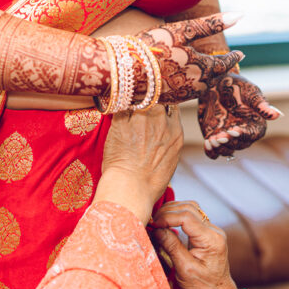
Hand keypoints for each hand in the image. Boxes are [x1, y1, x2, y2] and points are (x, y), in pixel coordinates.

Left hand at [93, 105, 183, 223]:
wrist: (130, 190)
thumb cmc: (149, 184)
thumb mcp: (169, 162)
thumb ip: (167, 141)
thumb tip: (161, 136)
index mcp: (175, 133)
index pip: (172, 106)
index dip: (162, 105)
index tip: (154, 108)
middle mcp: (161, 122)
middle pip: (156, 98)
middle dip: (147, 101)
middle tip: (137, 106)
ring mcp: (142, 120)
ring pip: (137, 99)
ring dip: (131, 102)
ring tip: (124, 108)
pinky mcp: (122, 121)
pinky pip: (119, 106)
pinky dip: (116, 109)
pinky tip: (113, 116)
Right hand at [137, 13, 243, 104]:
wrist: (122, 71)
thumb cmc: (153, 46)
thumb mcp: (183, 30)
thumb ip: (212, 24)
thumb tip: (240, 15)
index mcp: (204, 68)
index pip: (225, 63)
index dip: (233, 58)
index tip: (240, 54)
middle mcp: (197, 86)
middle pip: (214, 77)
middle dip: (220, 69)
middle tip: (226, 63)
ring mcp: (183, 95)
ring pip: (201, 86)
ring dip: (205, 77)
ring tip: (206, 68)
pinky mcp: (169, 100)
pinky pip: (186, 91)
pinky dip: (190, 83)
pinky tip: (184, 76)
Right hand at [151, 201, 239, 288]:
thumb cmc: (203, 288)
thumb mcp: (184, 269)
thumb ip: (171, 246)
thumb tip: (157, 229)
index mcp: (211, 239)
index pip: (187, 217)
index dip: (168, 217)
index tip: (154, 224)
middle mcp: (214, 231)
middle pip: (190, 208)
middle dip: (169, 211)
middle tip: (153, 220)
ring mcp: (213, 230)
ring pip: (192, 208)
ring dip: (174, 211)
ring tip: (158, 220)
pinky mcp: (208, 233)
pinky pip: (193, 216)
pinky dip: (179, 215)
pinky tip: (168, 222)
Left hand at [198, 74, 281, 158]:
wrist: (216, 82)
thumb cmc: (237, 85)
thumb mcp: (250, 92)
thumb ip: (260, 104)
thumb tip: (276, 115)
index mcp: (255, 124)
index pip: (252, 135)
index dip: (243, 135)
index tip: (233, 130)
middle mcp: (243, 133)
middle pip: (239, 145)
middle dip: (229, 142)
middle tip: (219, 136)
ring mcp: (228, 137)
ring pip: (227, 150)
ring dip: (220, 148)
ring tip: (211, 140)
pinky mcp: (214, 137)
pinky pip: (213, 152)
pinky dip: (211, 152)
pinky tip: (207, 143)